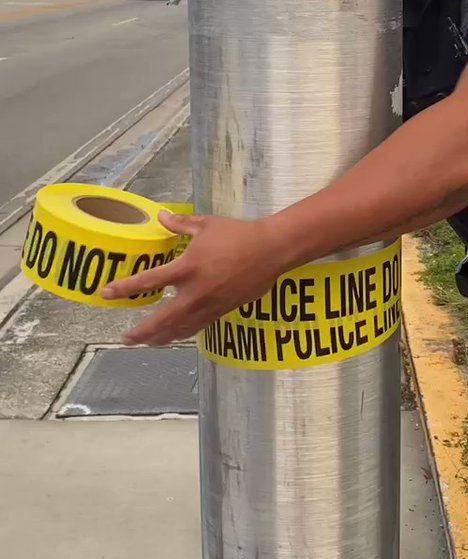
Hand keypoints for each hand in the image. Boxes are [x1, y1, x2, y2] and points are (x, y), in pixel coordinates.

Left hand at [101, 210, 280, 345]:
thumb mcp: (206, 225)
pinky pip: (198, 326)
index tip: (106, 294)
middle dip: (142, 331)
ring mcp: (209, 304)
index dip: (125, 288)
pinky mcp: (222, 311)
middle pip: (162, 318)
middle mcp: (195, 291)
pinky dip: (183, 332)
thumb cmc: (238, 234)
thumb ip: (180, 224)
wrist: (271, 251)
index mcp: (187, 267)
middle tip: (126, 338)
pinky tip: (175, 336)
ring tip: (147, 343)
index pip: (149, 281)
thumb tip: (161, 216)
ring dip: (161, 337)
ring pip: (180, 328)